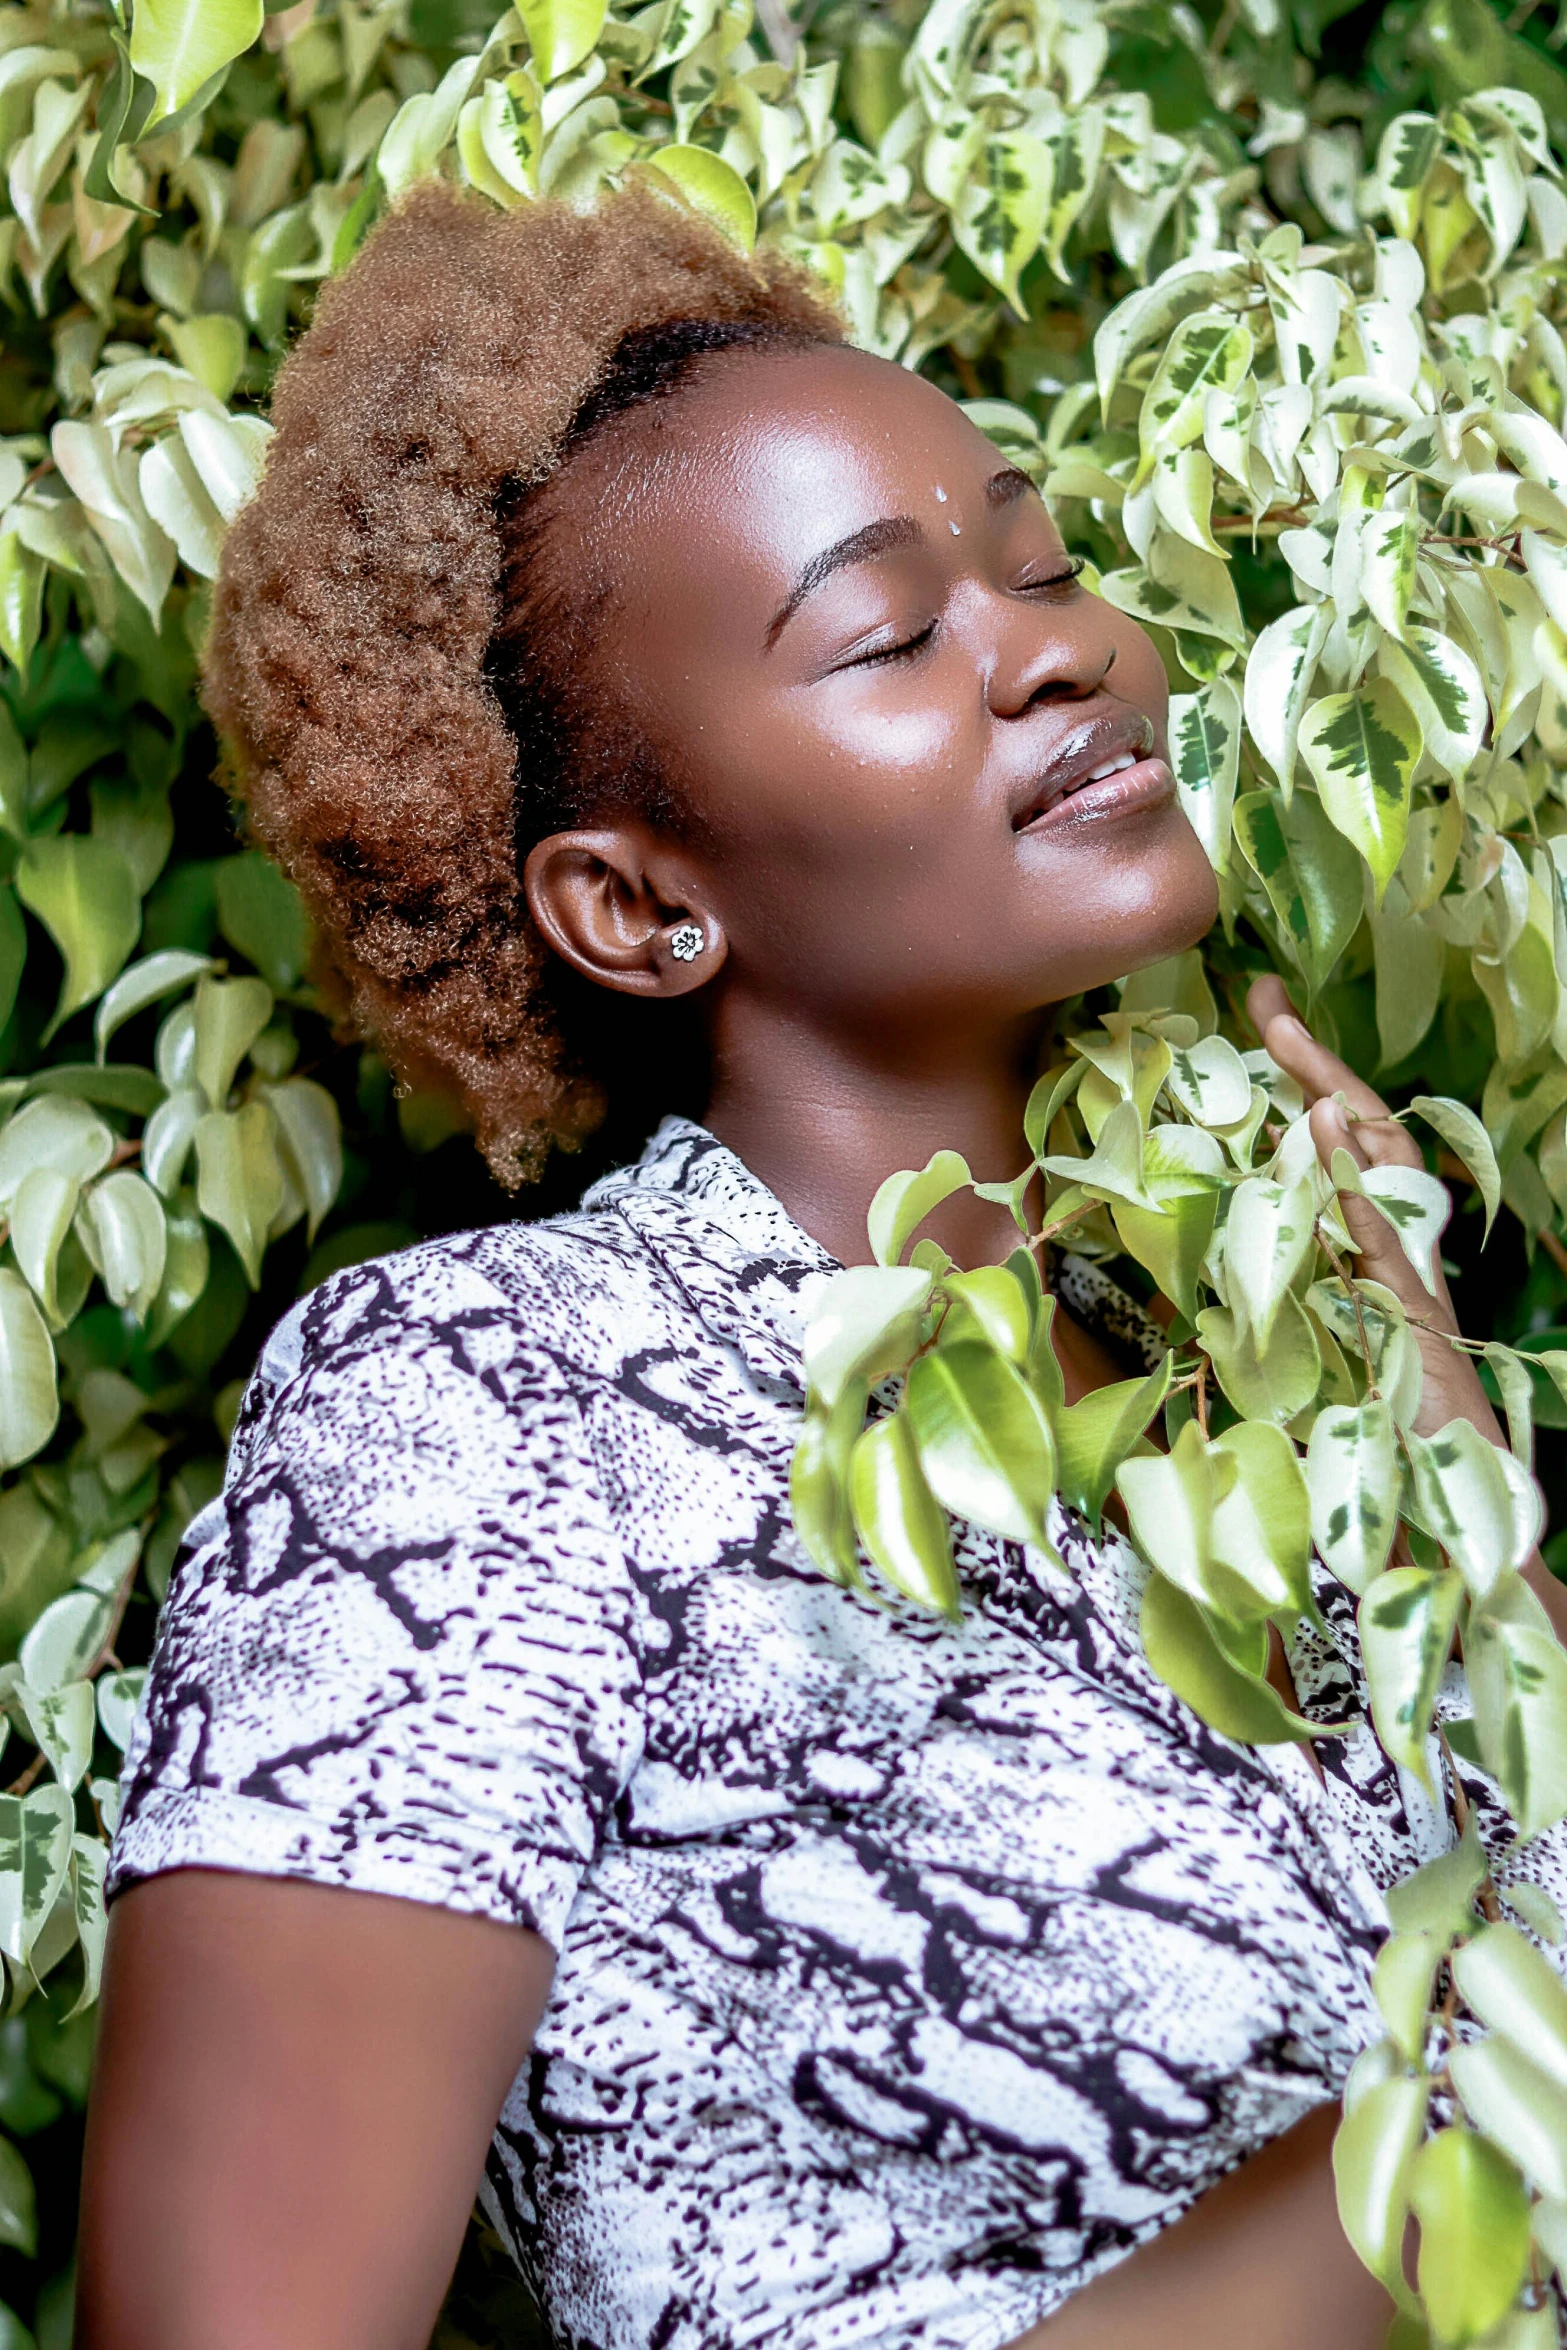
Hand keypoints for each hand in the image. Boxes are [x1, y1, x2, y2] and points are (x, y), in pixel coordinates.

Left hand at [1246, 975, 1495, 1446]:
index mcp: (1372, 1229)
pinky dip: (1351, 1175)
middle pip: (1365, 1127)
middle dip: (1316, 1061)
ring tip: (1289, 1042)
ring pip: (1378, 1167)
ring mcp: (1408, 1264)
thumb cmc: (1380, 1401)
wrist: (1447, 1472)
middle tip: (1264, 1002)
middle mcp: (1398, 1233)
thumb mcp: (1317, 1320)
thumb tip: (1239, 1221)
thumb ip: (1288, 1265)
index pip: (1341, 1133)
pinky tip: (1323, 1133)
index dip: (1308, 1071)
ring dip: (1334, 1100)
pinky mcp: (1407, 1306)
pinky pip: (1380, 1229)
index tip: (1261, 1008)